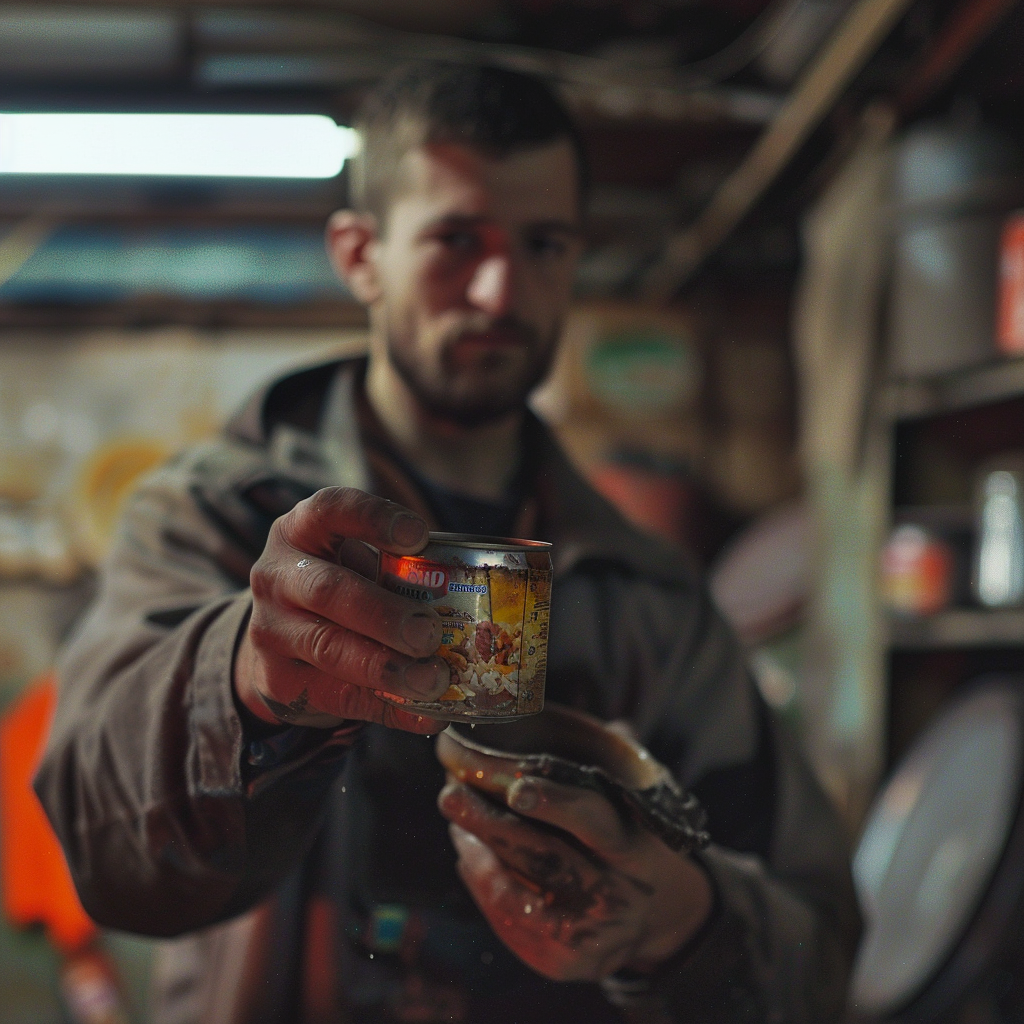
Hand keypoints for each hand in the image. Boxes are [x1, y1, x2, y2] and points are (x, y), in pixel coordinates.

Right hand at [234, 486, 448, 733]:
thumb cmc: (340, 589)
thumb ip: (400, 569)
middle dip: (385, 613)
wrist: (279, 643)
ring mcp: (270, 629)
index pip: (330, 509)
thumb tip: (483, 590)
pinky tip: (426, 714)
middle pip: (329, 590)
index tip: (419, 536)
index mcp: (301, 530)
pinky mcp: (278, 680)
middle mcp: (277, 575)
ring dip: (387, 667)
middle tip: (430, 633)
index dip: (374, 519)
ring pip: (329, 648)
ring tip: (434, 679)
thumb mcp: (354, 564)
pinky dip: (389, 708)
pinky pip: (338, 695)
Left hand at [437, 774, 712, 982]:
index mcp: (634, 846)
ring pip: (518, 895)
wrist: (652, 918)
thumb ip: (621, 765)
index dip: (554, 803)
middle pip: (544, 858)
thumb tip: (617, 724)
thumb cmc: (629, 841)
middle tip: (449, 794)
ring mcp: (591, 934)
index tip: (515, 788)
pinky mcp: (566, 962)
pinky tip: (469, 854)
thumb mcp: (637, 808)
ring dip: (478, 856)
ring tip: (455, 820)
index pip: (593, 820)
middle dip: (490, 826)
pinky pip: (512, 926)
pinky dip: (483, 888)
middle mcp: (616, 894)